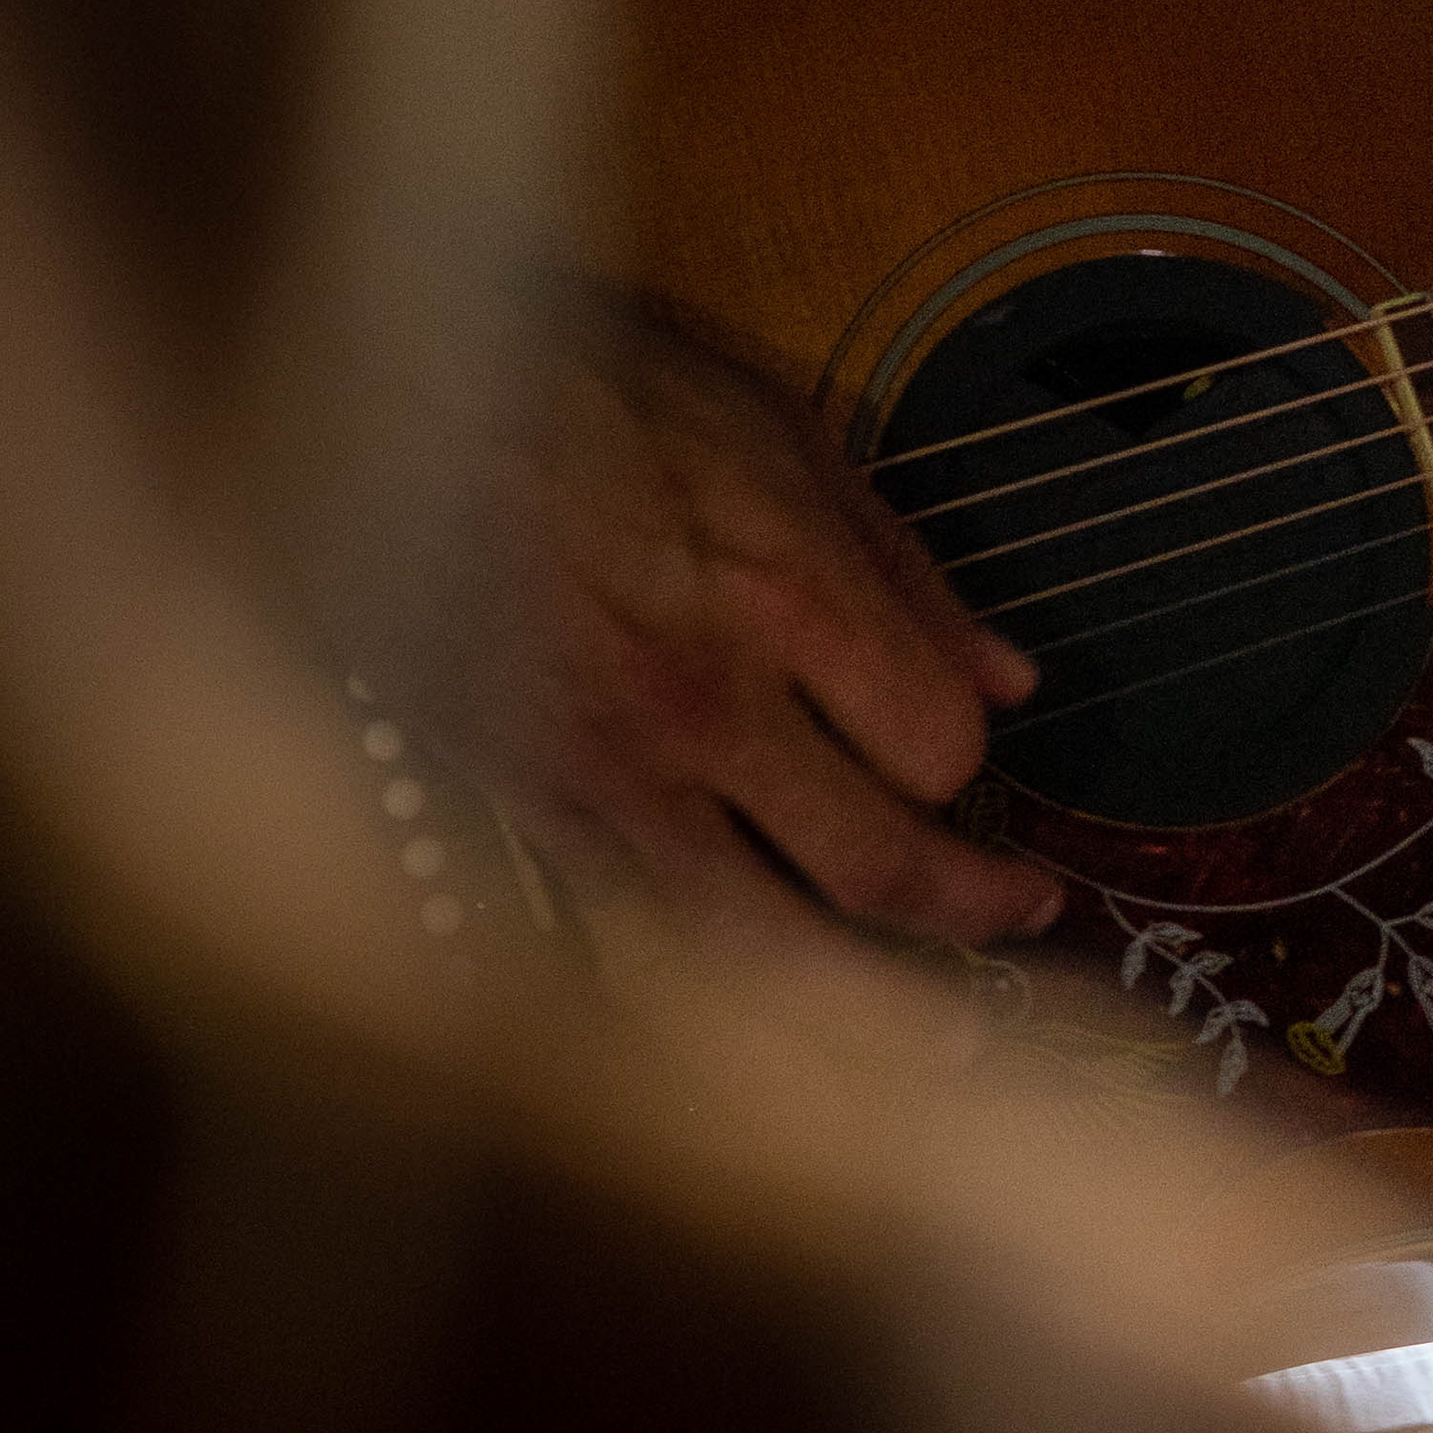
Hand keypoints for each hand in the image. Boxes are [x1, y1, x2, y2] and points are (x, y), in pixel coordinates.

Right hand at [465, 288, 1066, 959]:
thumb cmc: (607, 392)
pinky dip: (713, 995)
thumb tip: (1011, 678)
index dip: (965, 755)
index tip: (954, 744)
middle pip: (876, 865)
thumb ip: (903, 569)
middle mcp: (711, 706)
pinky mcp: (531, 812)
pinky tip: (763, 1018)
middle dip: (970, 907)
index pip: (939, 746)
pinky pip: (638, 940)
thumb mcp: (784, 431)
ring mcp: (613, 776)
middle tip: (1023, 918)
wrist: (410, 402)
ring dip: (867, 1008)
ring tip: (945, 1039)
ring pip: (760, 945)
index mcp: (788, 593)